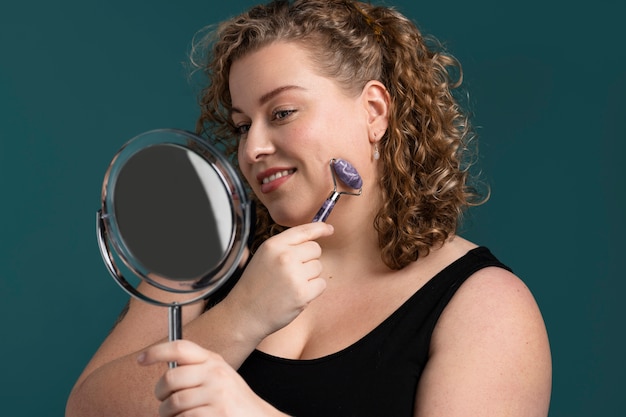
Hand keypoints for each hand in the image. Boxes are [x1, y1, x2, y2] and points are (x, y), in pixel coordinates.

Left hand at [138, 340, 285, 416]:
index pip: (180, 348)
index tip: (142, 360)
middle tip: (163, 401)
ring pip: (173, 403)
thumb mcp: (220, 377)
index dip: (157, 351)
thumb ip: (197, 371)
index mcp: (214, 361)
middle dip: (160, 394)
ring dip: (168, 415)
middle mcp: (216, 373)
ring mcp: (217, 394)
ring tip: (177, 416)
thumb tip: (165, 373)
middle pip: (170, 378)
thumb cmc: (234, 401)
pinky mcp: (217, 414)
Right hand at [226, 222, 333, 337]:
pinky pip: (321, 284)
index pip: (303, 230)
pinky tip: (296, 295)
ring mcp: (294, 275)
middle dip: (309, 259)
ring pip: (318, 267)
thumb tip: (312, 241)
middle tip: (293, 272)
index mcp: (273, 245)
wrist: (244, 313)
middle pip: (315, 249)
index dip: (320, 228)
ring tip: (291, 285)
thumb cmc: (255, 286)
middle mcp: (285, 256)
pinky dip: (313, 291)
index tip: (329, 229)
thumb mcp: (264, 257)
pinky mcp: (302, 293)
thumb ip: (285, 246)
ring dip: (310, 276)